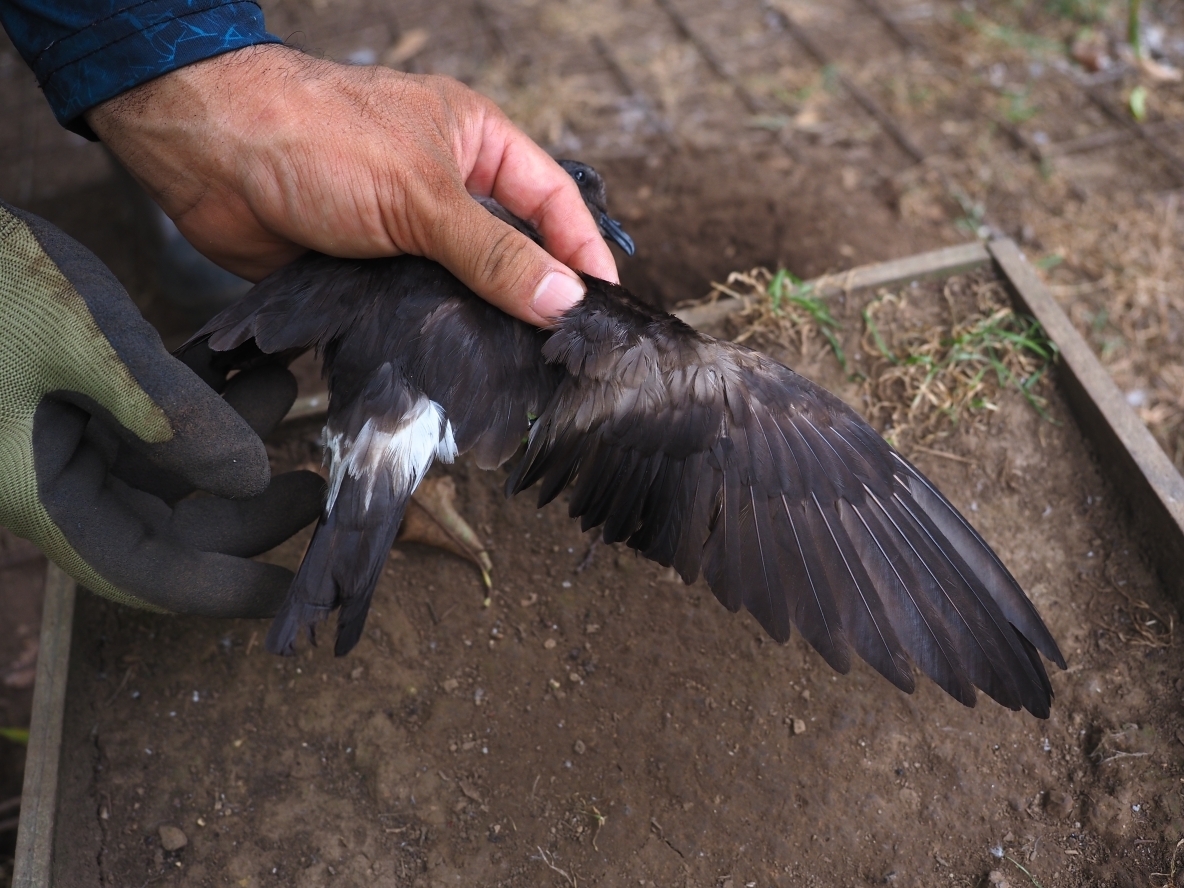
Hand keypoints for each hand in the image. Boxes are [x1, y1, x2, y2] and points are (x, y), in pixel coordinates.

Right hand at [0, 201, 324, 616]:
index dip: (222, 589)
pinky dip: (203, 393)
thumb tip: (255, 480)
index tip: (289, 592)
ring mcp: (68, 434)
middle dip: (246, 510)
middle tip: (315, 483)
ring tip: (287, 381)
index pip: (144, 571)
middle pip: (169, 526)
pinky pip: (156, 413)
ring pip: (171, 464)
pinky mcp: (79, 389)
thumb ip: (173, 415)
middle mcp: (58, 476)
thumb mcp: (88, 340)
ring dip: (233, 434)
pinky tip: (248, 359)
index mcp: (46, 492)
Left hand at [85, 45, 619, 325]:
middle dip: (538, 297)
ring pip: (466, 288)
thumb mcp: (422, 194)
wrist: (210, 155)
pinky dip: (435, 338)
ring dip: (484, 325)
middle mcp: (448, 189)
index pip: (553, 200)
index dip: (583, 251)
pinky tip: (453, 370)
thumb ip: (494, 254)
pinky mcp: (372, 273)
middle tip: (565, 353)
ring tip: (517, 373)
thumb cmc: (317, 136)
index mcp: (475, 144)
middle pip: (514, 250)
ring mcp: (409, 233)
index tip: (605, 305)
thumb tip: (561, 300)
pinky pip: (419, 312)